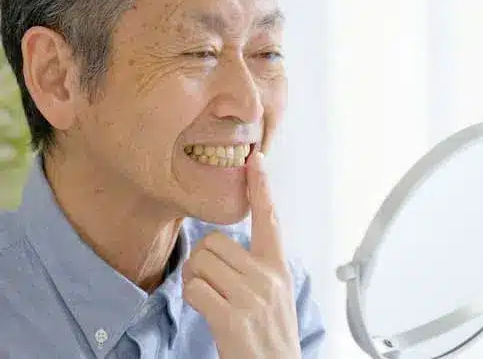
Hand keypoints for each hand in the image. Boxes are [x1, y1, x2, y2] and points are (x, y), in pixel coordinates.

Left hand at [182, 151, 300, 358]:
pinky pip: (195, 289)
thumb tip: (223, 249)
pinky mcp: (233, 319)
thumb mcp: (275, 295)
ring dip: (194, 278)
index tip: (256, 159)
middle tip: (209, 280)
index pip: (270, 218)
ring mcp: (252, 298)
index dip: (261, 187)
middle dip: (202, 260)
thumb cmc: (270, 336)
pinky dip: (191, 296)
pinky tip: (204, 308)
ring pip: (201, 262)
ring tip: (208, 296)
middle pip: (214, 242)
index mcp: (278, 268)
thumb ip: (257, 268)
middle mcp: (267, 278)